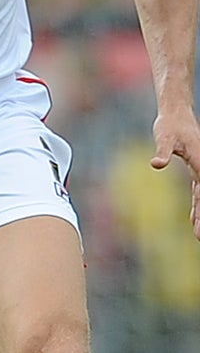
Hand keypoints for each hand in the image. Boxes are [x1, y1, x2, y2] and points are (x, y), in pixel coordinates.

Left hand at [151, 109, 199, 239]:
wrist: (176, 115)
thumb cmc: (169, 125)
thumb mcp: (163, 138)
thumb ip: (161, 152)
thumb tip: (156, 164)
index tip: (199, 225)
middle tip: (199, 237)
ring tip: (198, 234)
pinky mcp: (196, 169)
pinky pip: (199, 192)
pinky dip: (198, 205)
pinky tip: (194, 218)